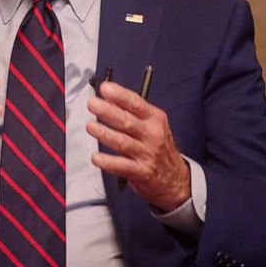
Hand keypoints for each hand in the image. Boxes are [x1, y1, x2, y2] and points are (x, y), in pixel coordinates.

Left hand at [86, 81, 190, 210]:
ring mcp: (147, 154)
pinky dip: (107, 162)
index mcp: (154, 119)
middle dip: (107, 111)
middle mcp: (152, 135)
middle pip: (127, 121)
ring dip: (104, 133)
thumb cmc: (159, 147)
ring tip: (90, 126)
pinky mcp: (141, 172)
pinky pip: (121, 166)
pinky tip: (96, 157)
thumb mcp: (150, 124)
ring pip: (122, 142)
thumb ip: (129, 111)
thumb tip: (108, 97)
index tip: (105, 88)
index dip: (119, 95)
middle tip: (92, 104)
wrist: (175, 178)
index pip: (136, 103)